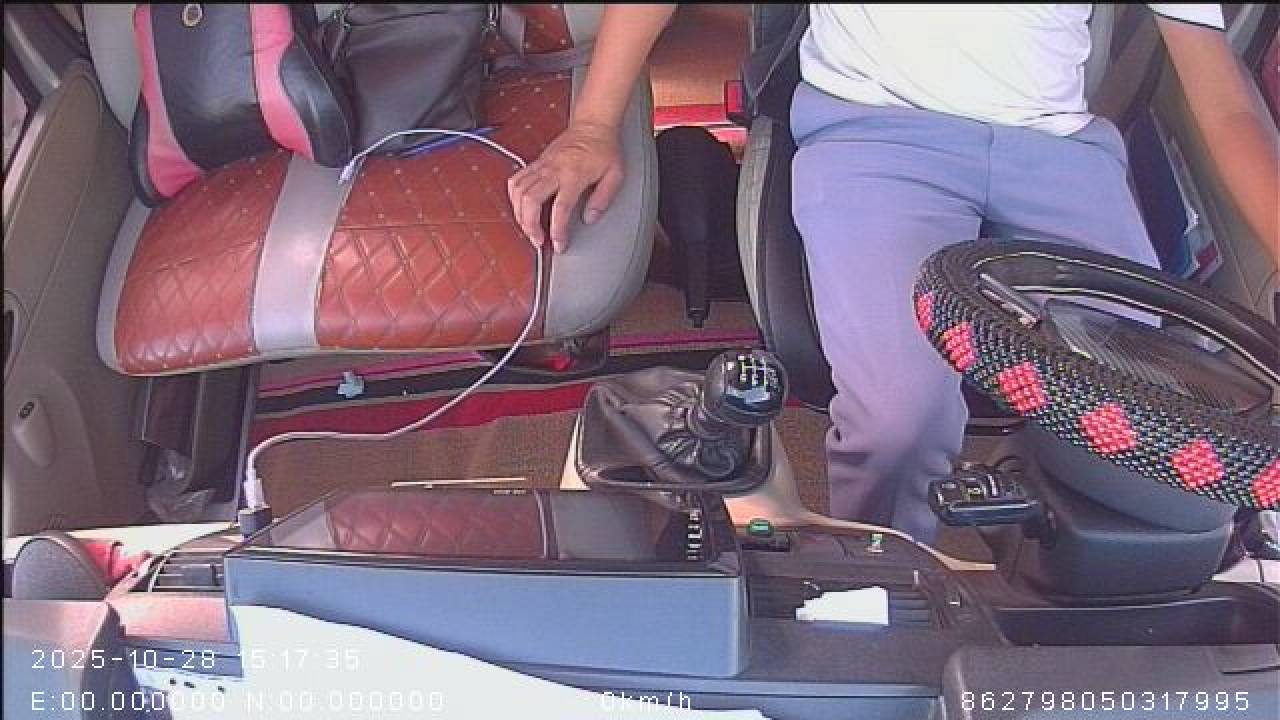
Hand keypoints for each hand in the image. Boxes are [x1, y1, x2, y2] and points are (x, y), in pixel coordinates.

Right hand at [507, 121, 623, 252]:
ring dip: (520, 214)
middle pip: (530, 201)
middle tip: (538, 241)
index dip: (558, 231)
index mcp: (574, 174)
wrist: (592, 125)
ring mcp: (542, 166)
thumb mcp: (614, 175)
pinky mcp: (536, 163)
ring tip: (530, 228)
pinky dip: (514, 198)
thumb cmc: (604, 148)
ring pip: (519, 192)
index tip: (559, 244)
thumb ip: (602, 199)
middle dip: (530, 226)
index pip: (561, 208)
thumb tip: (590, 218)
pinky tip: (521, 208)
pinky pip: (516, 181)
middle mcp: (553, 170)